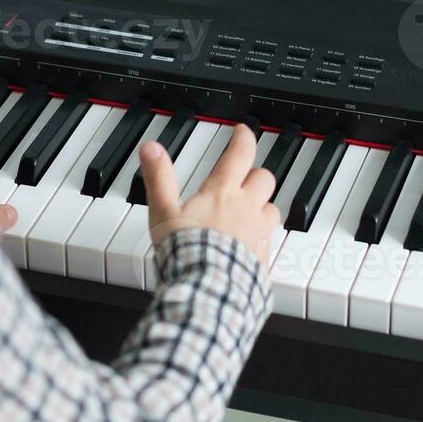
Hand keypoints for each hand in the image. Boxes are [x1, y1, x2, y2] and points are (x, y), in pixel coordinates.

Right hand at [139, 123, 278, 264]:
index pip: (241, 154)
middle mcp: (247, 208)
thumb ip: (159, 177)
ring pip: (272, 209)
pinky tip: (245, 246)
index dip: (243, 138)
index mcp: (223, 193)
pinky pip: (269, 240)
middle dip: (254, 176)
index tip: (242, 132)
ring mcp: (259, 233)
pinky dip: (260, 237)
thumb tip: (150, 148)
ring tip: (246, 213)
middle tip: (242, 178)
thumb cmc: (185, 251)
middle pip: (264, 179)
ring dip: (262, 207)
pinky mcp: (264, 257)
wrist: (207, 289)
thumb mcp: (163, 211)